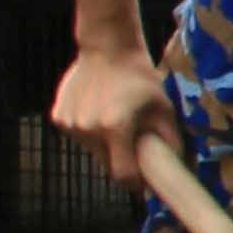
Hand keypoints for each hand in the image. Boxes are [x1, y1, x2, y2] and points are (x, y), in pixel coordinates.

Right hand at [53, 41, 177, 185]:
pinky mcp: (57, 117)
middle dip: (122, 159)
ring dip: (105, 144)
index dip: (136, 182)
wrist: (108, 49)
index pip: (123, 174)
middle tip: (134, 143)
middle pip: (106, 162)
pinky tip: (99, 110)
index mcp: (115, 128)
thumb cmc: (141, 79)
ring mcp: (69, 123)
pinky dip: (89, 132)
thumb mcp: (164, 109)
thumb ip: (170, 142)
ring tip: (116, 120)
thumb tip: (175, 169)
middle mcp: (87, 129)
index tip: (145, 183)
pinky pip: (78, 136)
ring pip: (91, 150)